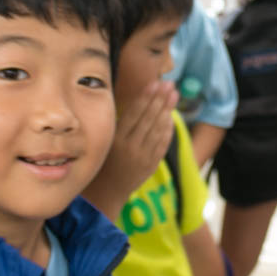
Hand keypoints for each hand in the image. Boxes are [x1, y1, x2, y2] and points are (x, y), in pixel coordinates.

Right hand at [97, 80, 178, 197]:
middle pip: (149, 119)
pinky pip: (162, 144)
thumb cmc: (102, 161)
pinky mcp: (151, 165)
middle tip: (169, 84)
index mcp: (116, 140)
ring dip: (167, 110)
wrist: (106, 192)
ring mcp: (143, 157)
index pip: (134, 114)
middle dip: (160, 99)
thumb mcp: (105, 142)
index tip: (155, 83)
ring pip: (158, 130)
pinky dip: (168, 129)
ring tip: (174, 95)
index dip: (146, 97)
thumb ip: (119, 124)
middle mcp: (131, 148)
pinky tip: (171, 116)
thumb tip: (137, 100)